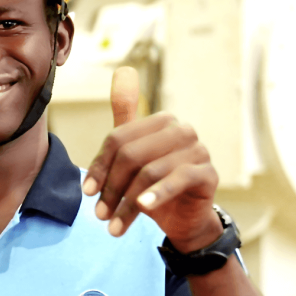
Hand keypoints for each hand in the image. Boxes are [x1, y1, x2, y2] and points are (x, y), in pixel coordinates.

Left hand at [82, 67, 221, 252]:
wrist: (184, 218)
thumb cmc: (153, 184)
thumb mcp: (134, 152)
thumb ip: (125, 115)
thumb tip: (123, 69)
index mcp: (160, 122)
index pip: (118, 139)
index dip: (99, 166)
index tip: (87, 192)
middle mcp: (180, 130)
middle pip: (131, 154)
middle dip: (111, 188)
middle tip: (98, 214)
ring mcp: (197, 150)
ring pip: (149, 171)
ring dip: (127, 202)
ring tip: (113, 225)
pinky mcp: (208, 173)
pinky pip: (178, 179)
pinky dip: (158, 194)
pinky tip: (144, 209)